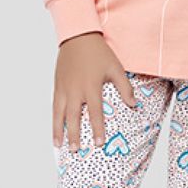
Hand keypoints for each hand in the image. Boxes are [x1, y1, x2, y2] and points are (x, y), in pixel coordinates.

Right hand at [52, 31, 137, 151]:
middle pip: (73, 116)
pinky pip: (54, 105)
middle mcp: (75, 90)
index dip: (97, 129)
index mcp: (91, 86)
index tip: (98, 144)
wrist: (77, 36)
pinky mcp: (57, 85)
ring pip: (59, 113)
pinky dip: (53, 119)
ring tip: (58, 145)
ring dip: (58, 130)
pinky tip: (55, 129)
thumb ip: (125, 88)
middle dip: (74, 135)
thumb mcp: (115, 68)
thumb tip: (134, 105)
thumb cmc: (99, 53)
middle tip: (76, 151)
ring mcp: (64, 88)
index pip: (95, 112)